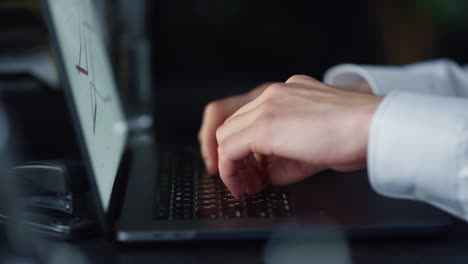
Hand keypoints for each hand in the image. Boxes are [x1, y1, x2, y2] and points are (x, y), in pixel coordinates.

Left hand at [199, 79, 371, 174]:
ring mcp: (267, 106)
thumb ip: (289, 153)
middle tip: (248, 181)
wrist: (373, 127)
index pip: (252, 118)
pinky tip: (242, 185)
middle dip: (236, 156)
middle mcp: (274, 94)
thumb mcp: (315, 143)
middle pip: (235, 125)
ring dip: (232, 164)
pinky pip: (230, 149)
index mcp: (289, 92)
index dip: (246, 147)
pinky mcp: (263, 125)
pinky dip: (230, 170)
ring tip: (245, 186)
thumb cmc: (355, 135)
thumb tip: (270, 172)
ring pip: (227, 135)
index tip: (252, 168)